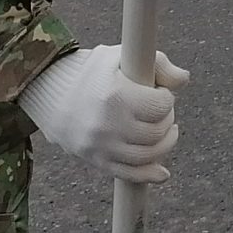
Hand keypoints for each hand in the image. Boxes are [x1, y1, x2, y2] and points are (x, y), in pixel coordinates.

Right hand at [17, 45, 190, 183]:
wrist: (49, 96)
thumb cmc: (90, 73)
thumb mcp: (118, 57)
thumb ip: (157, 62)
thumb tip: (183, 80)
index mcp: (116, 96)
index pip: (160, 105)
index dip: (166, 97)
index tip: (159, 92)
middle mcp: (108, 125)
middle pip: (156, 131)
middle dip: (166, 118)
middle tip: (159, 110)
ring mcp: (102, 147)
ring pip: (148, 155)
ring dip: (164, 144)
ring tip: (164, 131)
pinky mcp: (97, 161)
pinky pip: (129, 175)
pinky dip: (150, 175)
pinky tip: (162, 172)